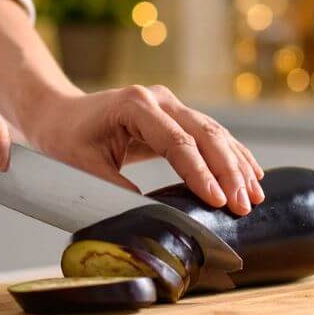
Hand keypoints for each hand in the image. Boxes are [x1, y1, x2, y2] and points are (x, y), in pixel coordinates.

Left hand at [27, 85, 263, 215]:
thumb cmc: (66, 139)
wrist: (59, 113)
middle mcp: (158, 99)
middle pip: (204, 133)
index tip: (218, 201)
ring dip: (236, 164)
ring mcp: (169, 104)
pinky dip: (231, 154)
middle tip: (243, 205)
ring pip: (213, 132)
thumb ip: (114, 189)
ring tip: (254, 195)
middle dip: (227, 171)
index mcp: (135, 106)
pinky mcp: (174, 115)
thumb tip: (149, 216)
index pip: (177, 142)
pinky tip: (250, 173)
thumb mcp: (82, 167)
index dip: (200, 173)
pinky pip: (209, 134)